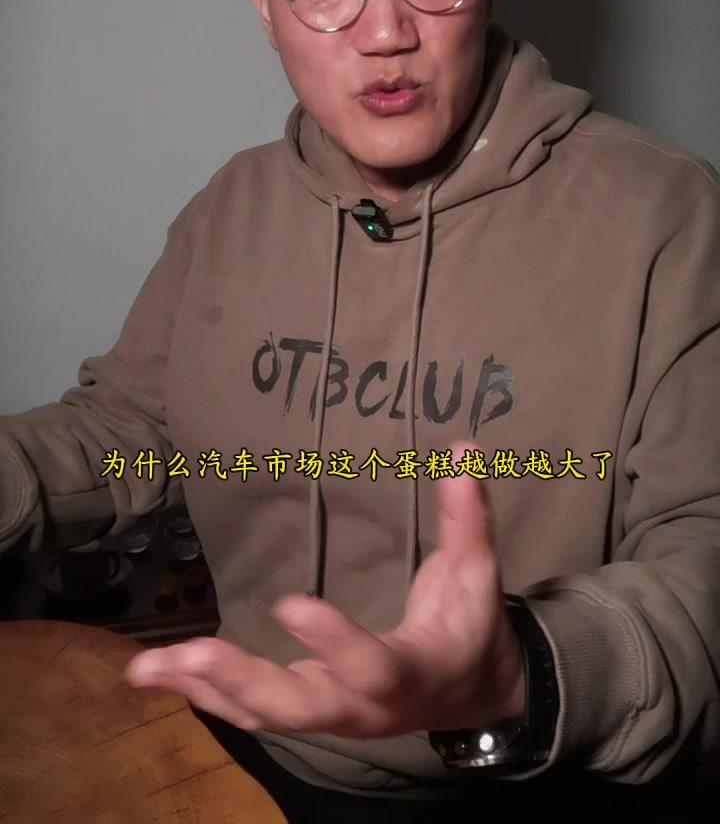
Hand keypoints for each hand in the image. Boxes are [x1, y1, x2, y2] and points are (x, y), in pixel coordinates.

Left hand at [125, 442, 524, 737]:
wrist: (470, 694)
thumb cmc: (470, 625)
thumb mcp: (477, 575)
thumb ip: (469, 518)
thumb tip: (464, 449)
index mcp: (408, 671)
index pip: (369, 664)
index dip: (332, 640)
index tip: (288, 602)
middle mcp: (361, 705)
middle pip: (298, 706)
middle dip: (242, 681)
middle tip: (191, 654)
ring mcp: (328, 713)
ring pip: (262, 713)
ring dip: (205, 689)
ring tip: (147, 666)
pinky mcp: (303, 707)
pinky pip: (248, 710)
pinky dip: (202, 694)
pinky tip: (157, 673)